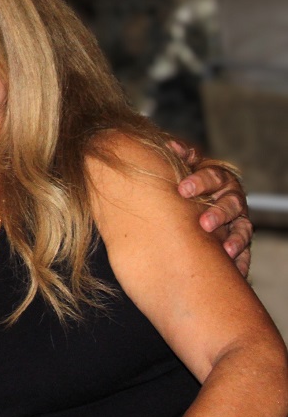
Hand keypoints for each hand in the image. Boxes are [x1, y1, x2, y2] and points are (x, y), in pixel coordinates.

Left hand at [172, 141, 251, 275]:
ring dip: (236, 239)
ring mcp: (237, 221)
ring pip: (243, 228)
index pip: (213, 175)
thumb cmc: (185, 186)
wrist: (188, 206)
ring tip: (226, 250)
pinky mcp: (239, 243)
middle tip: (204, 223)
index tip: (182, 189)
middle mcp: (231, 199)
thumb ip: (180, 156)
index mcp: (218, 179)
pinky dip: (241, 261)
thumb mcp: (183, 168)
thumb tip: (170, 145)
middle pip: (231, 203)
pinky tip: (236, 271)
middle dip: (219, 213)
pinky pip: (245, 253)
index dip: (199, 181)